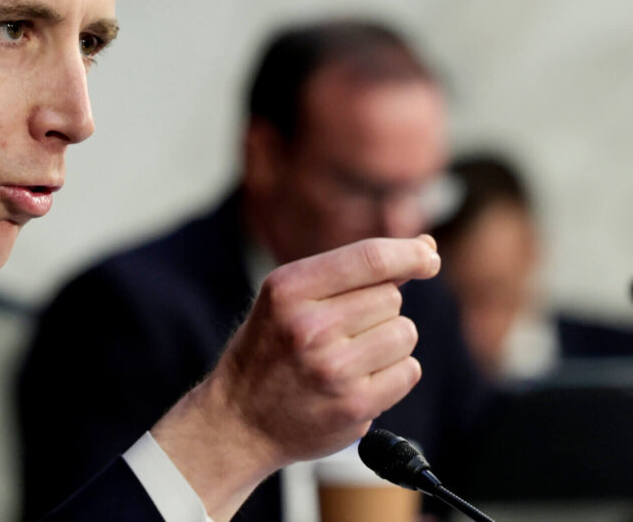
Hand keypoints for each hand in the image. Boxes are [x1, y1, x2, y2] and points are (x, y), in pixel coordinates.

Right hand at [151, 236, 440, 519]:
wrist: (239, 420)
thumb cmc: (269, 350)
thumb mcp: (287, 298)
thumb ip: (350, 271)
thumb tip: (425, 248)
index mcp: (288, 290)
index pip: (370, 258)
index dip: (410, 253)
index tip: (428, 256)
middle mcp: (309, 327)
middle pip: (391, 297)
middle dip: (378, 309)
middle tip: (342, 331)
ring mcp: (333, 368)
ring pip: (404, 333)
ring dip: (388, 342)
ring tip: (349, 356)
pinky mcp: (354, 404)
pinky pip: (408, 371)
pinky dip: (393, 374)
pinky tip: (359, 380)